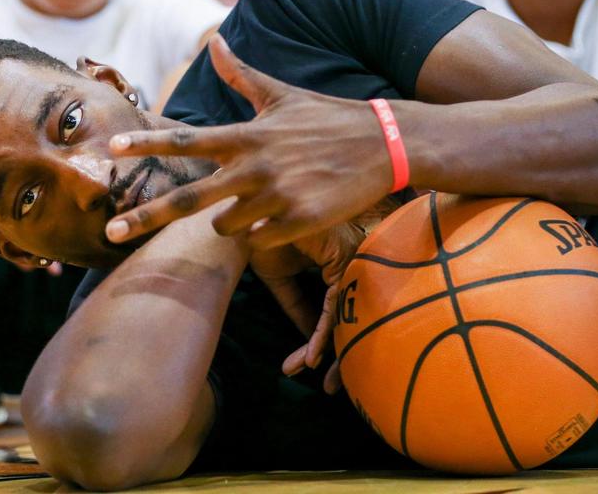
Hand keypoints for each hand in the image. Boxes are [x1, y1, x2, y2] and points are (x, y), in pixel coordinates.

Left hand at [106, 34, 395, 249]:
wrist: (384, 145)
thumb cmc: (329, 118)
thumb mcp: (283, 94)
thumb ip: (242, 75)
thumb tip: (214, 40)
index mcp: (247, 136)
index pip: (188, 140)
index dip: (149, 144)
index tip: (114, 149)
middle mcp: (255, 167)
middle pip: (188, 198)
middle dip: (145, 217)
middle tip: (111, 232)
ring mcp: (276, 197)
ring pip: (225, 226)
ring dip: (230, 220)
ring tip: (262, 201)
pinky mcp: (298, 222)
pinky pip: (258, 242)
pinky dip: (263, 234)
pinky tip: (285, 217)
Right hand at [251, 216, 374, 393]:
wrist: (245, 210)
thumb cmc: (261, 235)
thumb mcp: (279, 277)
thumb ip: (297, 307)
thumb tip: (312, 341)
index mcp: (336, 261)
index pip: (338, 309)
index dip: (327, 343)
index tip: (310, 367)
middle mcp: (348, 260)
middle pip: (352, 316)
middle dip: (341, 357)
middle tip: (332, 387)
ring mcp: (349, 257)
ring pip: (345, 315)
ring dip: (329, 349)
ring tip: (310, 372)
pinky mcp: (342, 257)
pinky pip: (336, 305)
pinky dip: (323, 333)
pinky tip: (311, 355)